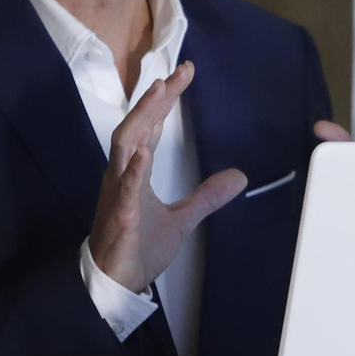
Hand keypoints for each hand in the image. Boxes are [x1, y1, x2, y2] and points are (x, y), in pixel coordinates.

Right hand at [90, 62, 248, 292]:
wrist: (115, 282)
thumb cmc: (138, 246)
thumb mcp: (182, 218)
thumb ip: (207, 196)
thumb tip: (239, 176)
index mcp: (135, 172)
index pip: (150, 127)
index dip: (164, 100)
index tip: (182, 74)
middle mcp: (122, 174)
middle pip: (138, 126)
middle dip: (157, 98)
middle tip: (178, 73)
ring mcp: (118, 193)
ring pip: (125, 146)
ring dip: (142, 118)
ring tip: (158, 93)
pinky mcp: (119, 216)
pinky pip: (124, 190)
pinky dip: (133, 171)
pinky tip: (143, 154)